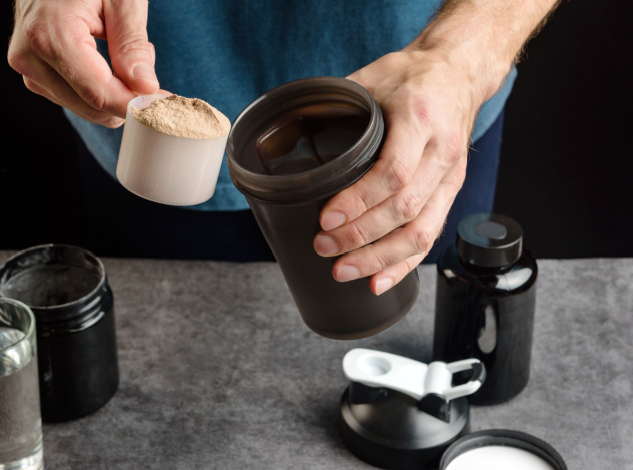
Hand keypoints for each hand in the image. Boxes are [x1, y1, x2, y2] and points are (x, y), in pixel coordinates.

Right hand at [8, 0, 158, 127]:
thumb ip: (132, 44)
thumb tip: (144, 88)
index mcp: (50, 34)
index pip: (98, 92)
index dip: (133, 104)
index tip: (161, 104)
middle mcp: (30, 56)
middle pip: (91, 105)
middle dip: (125, 94)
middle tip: (145, 64)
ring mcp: (28, 67)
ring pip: (84, 107)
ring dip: (113, 91)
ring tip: (121, 50)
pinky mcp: (33, 73)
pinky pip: (74, 98)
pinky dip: (98, 89)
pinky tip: (105, 60)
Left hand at [313, 48, 484, 294]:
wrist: (458, 71)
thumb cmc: (412, 75)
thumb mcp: (372, 77)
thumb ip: (337, 106)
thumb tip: (289, 131)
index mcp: (420, 119)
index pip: (393, 172)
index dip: (359, 202)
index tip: (327, 219)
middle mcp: (442, 151)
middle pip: (405, 208)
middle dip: (361, 236)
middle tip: (324, 248)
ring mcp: (450, 176)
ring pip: (422, 230)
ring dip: (381, 258)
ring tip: (344, 270)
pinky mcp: (451, 191)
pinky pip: (432, 235)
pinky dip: (405, 263)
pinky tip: (380, 281)